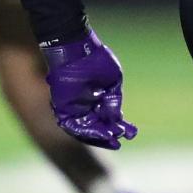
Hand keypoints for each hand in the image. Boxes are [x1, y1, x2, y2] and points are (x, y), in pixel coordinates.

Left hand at [42, 30, 136, 149]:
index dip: (117, 127)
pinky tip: (98, 133)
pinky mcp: (62, 107)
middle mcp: (85, 105)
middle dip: (108, 136)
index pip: (107, 118)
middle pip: (96, 127)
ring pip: (85, 128)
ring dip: (97, 135)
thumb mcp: (113, 81)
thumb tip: (117, 119)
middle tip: (118, 143)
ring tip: (111, 138)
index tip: (130, 133)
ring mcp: (73, 107)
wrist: (76, 48)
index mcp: (97, 98)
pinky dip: (84, 131)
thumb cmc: (96, 60)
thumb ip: (115, 101)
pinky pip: (71, 125)